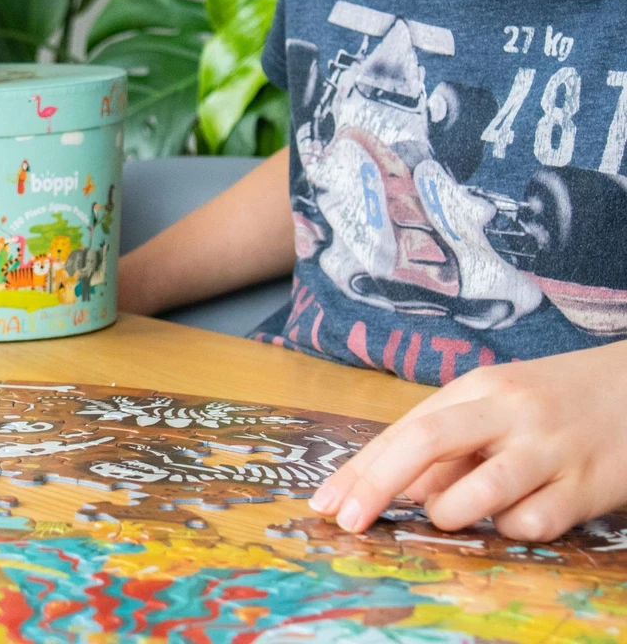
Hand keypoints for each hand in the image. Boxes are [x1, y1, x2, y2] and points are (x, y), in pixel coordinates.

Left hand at [308, 341, 626, 540]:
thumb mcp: (497, 405)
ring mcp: (548, 448)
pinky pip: (531, 523)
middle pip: (425, 445)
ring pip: (476, 494)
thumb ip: (451, 442)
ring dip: (450, 514)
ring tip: (456, 510)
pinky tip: (524, 510)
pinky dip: (513, 528)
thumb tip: (403, 491)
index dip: (361, 469)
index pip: (404, 429)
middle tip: (349, 522)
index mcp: (478, 387)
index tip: (328, 502)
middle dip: (376, 487)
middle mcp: (508, 411)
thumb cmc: (553, 401)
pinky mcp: (587, 486)